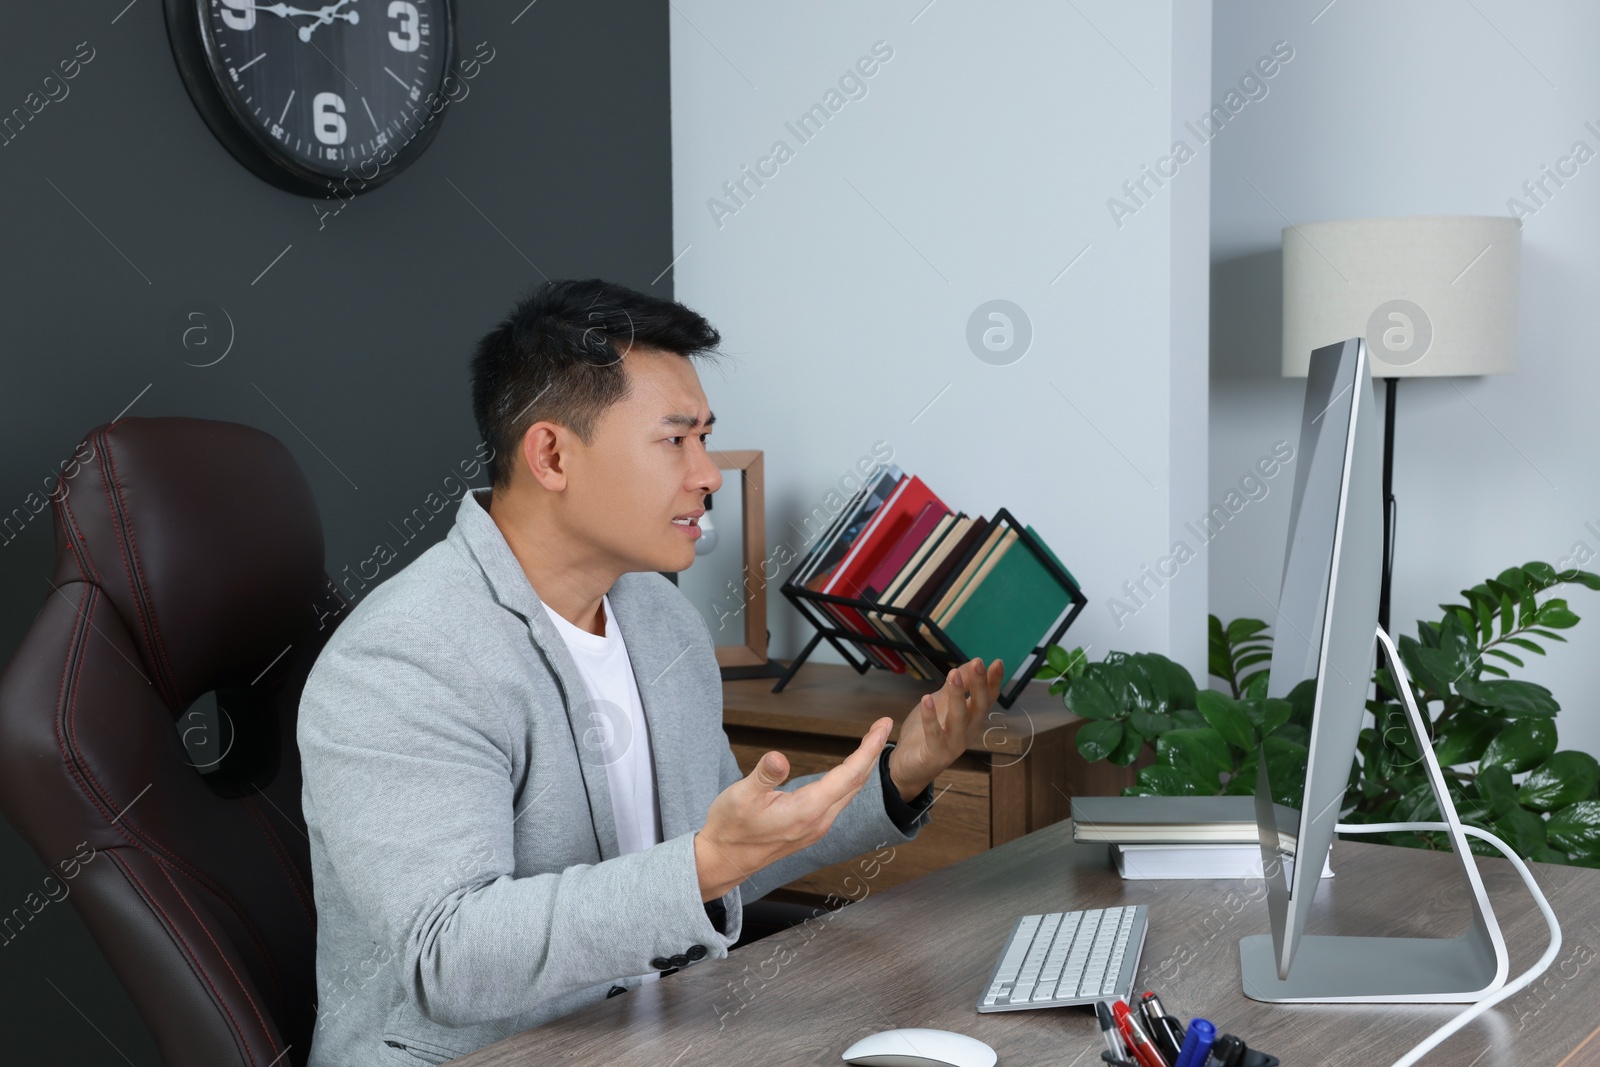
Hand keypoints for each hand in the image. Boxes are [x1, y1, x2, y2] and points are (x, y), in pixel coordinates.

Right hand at [695, 717, 892, 901]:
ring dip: (862, 767)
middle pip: (857, 783)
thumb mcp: (741, 796)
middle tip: (882, 727)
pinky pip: (839, 801)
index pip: (849, 775)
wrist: (723, 861)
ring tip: (870, 744)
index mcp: (807, 810)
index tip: (882, 727)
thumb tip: (779, 757)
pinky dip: (850, 781)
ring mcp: (816, 827)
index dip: (868, 749)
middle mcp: (819, 821)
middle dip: (872, 753)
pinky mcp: (810, 829)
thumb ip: (763, 776)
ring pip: (849, 793)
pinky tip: (848, 772)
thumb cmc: (731, 828)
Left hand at [887, 658, 1004, 801]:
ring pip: (959, 718)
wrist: (908, 767)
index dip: (993, 682)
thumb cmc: (926, 734)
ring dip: (957, 695)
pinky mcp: (935, 754)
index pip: (988, 699)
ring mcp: (953, 745)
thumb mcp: (941, 703)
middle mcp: (967, 733)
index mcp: (971, 720)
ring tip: (954, 674)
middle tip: (978, 663)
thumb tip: (972, 664)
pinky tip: (926, 698)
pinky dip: (930, 717)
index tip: (997, 662)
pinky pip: (934, 734)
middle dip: (979, 684)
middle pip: (979, 707)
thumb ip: (956, 686)